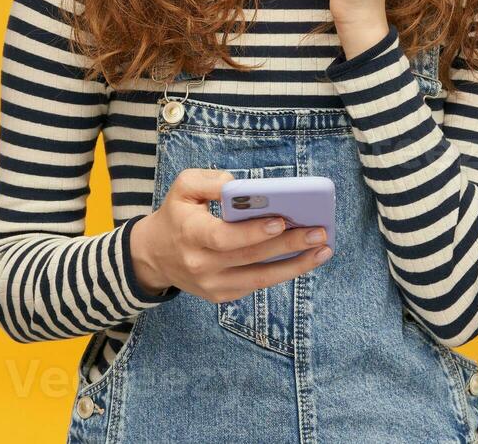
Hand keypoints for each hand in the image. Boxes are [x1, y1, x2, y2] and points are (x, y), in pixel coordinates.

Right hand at [129, 168, 332, 302]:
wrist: (154, 255)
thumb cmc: (177, 214)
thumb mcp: (183, 187)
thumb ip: (211, 182)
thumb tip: (244, 188)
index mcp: (190, 234)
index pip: (224, 238)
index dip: (253, 232)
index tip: (281, 221)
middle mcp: (200, 264)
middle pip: (250, 257)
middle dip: (288, 245)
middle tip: (319, 232)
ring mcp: (212, 285)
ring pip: (260, 278)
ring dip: (296, 265)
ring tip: (323, 250)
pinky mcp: (221, 295)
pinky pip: (257, 284)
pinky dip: (283, 272)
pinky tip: (306, 258)